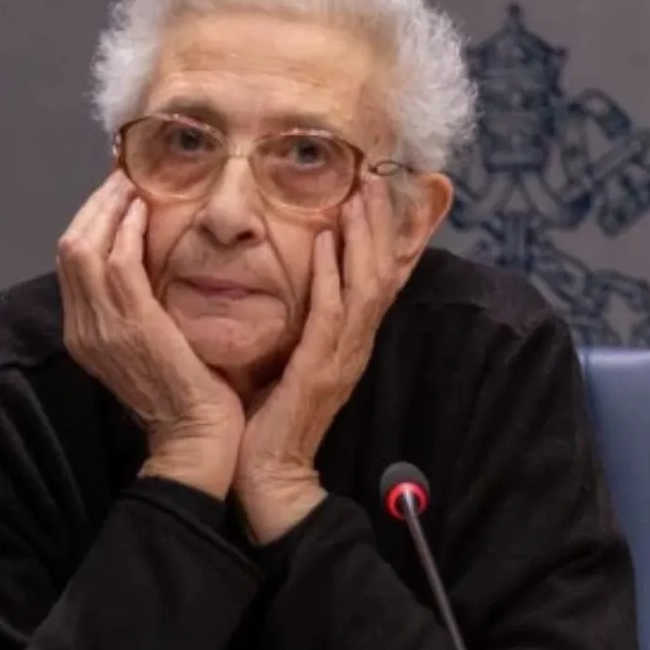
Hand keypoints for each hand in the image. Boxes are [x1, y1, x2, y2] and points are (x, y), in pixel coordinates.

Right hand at [56, 173, 242, 497]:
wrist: (195, 439)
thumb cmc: (184, 395)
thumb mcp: (148, 348)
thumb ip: (138, 310)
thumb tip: (151, 267)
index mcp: (83, 334)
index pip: (72, 263)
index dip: (90, 222)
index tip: (116, 194)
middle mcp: (81, 327)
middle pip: (69, 247)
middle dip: (93, 206)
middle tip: (121, 176)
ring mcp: (100, 326)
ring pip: (85, 246)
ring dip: (108, 207)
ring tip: (131, 183)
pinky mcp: (129, 323)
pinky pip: (117, 261)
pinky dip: (125, 229)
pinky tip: (144, 209)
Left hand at [236, 176, 409, 542]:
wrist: (267, 474)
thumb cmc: (269, 415)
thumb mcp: (288, 355)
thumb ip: (297, 321)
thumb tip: (288, 281)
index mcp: (345, 339)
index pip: (374, 276)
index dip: (382, 233)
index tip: (376, 188)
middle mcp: (353, 343)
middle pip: (381, 271)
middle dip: (379, 222)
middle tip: (373, 175)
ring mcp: (342, 357)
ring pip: (366, 286)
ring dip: (364, 238)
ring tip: (360, 195)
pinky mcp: (320, 372)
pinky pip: (333, 318)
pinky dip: (333, 279)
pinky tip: (329, 246)